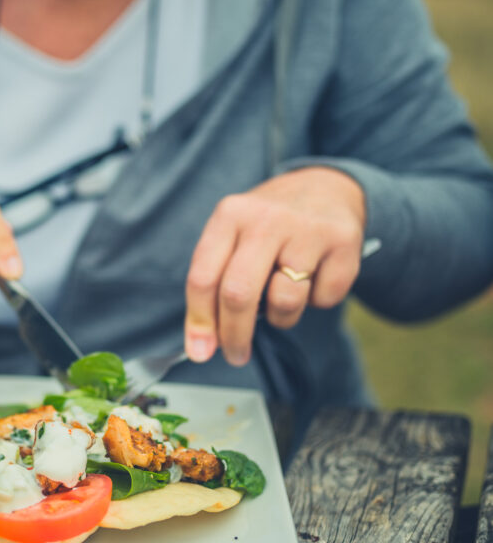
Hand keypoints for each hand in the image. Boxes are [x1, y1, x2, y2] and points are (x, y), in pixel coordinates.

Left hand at [184, 167, 365, 365]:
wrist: (328, 188)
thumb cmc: (270, 225)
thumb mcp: (234, 236)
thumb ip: (215, 282)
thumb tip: (203, 343)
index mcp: (229, 215)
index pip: (203, 278)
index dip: (199, 321)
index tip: (200, 351)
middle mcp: (266, 218)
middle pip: (238, 294)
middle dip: (234, 335)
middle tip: (236, 354)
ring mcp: (307, 229)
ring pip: (284, 302)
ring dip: (281, 317)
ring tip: (282, 297)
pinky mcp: (343, 243)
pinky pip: (324, 299)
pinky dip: (317, 300)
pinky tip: (315, 276)